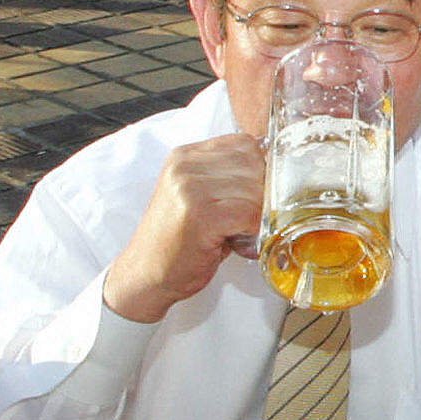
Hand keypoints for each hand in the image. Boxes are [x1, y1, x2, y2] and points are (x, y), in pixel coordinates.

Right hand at [102, 134, 265, 322]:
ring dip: (258, 216)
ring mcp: (190, 187)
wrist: (145, 275)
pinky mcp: (200, 214)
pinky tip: (238, 242)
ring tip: (239, 233)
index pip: (245, 144)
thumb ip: (228, 179)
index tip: (254, 195)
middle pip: (255, 164)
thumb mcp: (198, 198)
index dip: (259, 171)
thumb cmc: (177, 242)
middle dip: (261, 194)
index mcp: (186, 156)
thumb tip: (276, 174)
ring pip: (256, 190)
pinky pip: (250, 214)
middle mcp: (185, 166)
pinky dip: (253, 231)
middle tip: (248, 220)